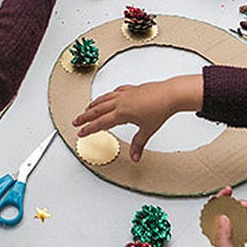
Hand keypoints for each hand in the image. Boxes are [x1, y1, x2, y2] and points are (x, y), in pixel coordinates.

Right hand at [73, 75, 202, 161]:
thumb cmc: (160, 109)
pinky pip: (114, 92)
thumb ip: (138, 144)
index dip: (89, 129)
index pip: (101, 123)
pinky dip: (108, 96)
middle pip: (97, 110)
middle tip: (76, 121)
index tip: (81, 132)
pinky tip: (108, 97)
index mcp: (122, 113)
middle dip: (85, 116)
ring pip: (104, 99)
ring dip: (93, 105)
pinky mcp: (131, 89)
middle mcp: (120, 102)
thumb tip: (135, 157)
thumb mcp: (147, 130)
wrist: (170, 94)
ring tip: (87, 109)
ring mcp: (125, 94)